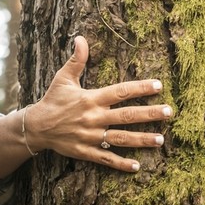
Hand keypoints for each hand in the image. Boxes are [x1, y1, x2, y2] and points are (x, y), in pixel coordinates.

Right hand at [25, 36, 171, 171]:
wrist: (35, 127)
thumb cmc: (53, 100)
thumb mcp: (63, 78)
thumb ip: (77, 60)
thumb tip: (80, 38)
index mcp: (91, 99)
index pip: (120, 92)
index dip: (140, 88)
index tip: (159, 85)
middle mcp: (93, 118)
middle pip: (126, 116)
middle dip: (149, 114)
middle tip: (169, 112)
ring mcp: (90, 136)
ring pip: (120, 139)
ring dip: (142, 140)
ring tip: (161, 140)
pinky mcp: (85, 151)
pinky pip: (106, 158)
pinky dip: (121, 164)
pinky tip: (137, 166)